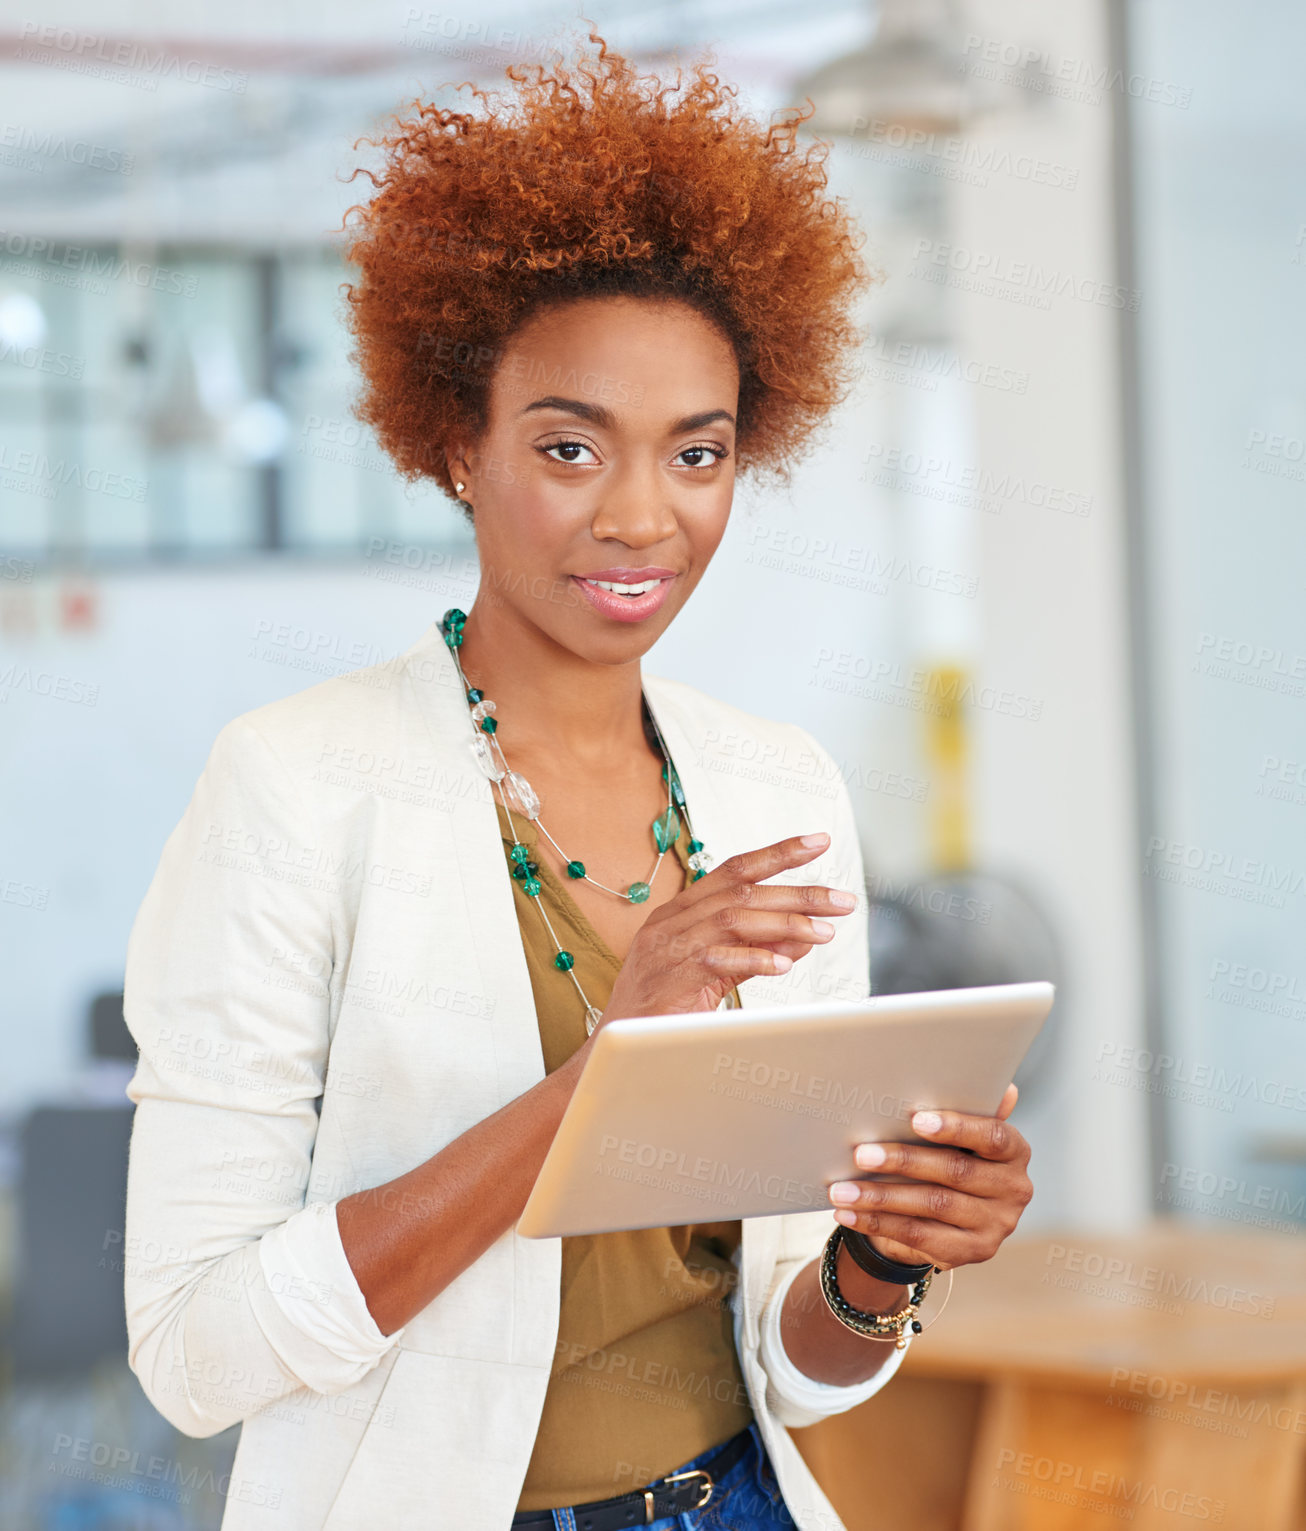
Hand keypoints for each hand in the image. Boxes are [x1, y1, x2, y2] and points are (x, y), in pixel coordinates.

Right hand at [599, 831, 856, 1023]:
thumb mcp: (714, 970)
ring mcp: (668, 947)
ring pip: (734, 919)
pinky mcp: (670, 978)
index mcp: (679, 910)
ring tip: (824, 933)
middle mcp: (672, 920)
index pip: (733, 868)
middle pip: (743, 892)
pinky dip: (753, 959)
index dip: (777, 852)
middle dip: (799, 893)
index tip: (819, 841)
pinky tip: (784, 965)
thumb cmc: (665, 1007)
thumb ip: (754, 948)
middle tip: (842, 901)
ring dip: (785, 924)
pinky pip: (717, 960)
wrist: (620, 1047)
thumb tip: (805, 934)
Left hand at [826, 1084, 1031, 1271]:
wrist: (944, 1215)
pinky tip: (849, 1212)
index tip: (916, 1118)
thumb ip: (965, 1110)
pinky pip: (918, 1236)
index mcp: (1015, 1152)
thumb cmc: (946, 1155)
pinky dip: (878, 1223)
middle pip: (954, 1171)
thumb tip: (1000, 1088)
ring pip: (931, 1205)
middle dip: (902, 1161)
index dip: (957, 1127)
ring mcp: (995, 1225)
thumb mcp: (956, 1134)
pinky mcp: (971, 1252)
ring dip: (880, 1196)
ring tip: (841, 1188)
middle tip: (860, 1153)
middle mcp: (1014, 1190)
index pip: (993, 1136)